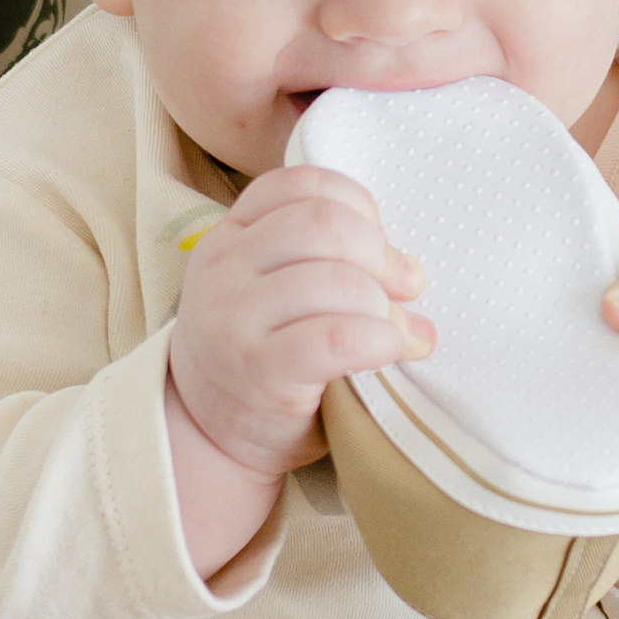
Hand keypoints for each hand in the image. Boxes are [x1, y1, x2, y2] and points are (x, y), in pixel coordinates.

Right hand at [169, 165, 429, 482]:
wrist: (208, 434)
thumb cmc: (259, 354)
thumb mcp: (270, 288)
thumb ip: (321, 258)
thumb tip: (410, 268)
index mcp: (231, 233)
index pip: (302, 184)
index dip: (358, 206)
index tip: (378, 244)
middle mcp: (225, 267)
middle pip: (326, 225)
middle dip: (382, 255)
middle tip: (405, 288)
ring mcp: (235, 318)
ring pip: (337, 281)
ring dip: (386, 306)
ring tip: (399, 331)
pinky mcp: (258, 369)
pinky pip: (337, 337)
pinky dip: (381, 339)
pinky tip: (390, 350)